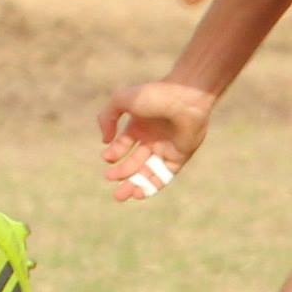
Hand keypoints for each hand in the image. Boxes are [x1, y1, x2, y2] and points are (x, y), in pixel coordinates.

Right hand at [98, 81, 211, 200]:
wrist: (186, 98)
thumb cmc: (155, 95)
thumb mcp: (121, 100)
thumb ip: (106, 117)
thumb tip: (105, 141)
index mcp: (138, 126)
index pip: (123, 146)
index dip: (113, 154)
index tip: (107, 158)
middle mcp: (151, 139)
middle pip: (133, 163)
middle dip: (120, 174)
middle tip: (110, 180)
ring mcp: (165, 149)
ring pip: (147, 172)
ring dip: (133, 184)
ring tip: (121, 195)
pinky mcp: (179, 158)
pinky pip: (164, 176)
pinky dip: (152, 186)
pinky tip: (139, 193)